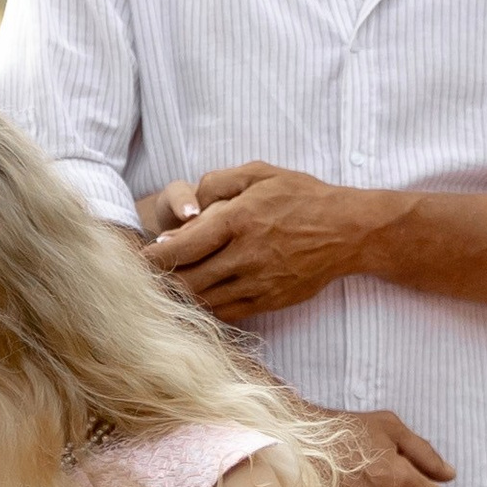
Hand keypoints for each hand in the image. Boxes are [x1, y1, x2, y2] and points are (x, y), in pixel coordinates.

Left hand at [146, 163, 369, 321]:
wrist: (348, 231)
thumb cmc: (302, 197)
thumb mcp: (259, 173)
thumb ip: (218, 183)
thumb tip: (186, 210)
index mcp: (240, 220)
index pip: (183, 246)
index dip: (154, 256)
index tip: (137, 258)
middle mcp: (246, 255)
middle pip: (187, 279)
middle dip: (160, 281)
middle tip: (141, 279)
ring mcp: (258, 282)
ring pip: (204, 300)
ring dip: (180, 297)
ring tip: (161, 290)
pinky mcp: (269, 301)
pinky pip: (226, 312)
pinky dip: (205, 308)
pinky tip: (194, 300)